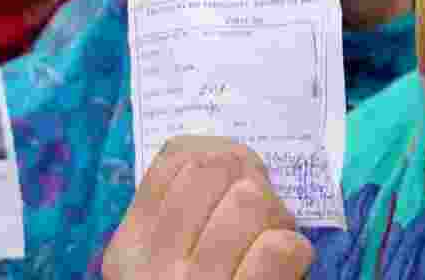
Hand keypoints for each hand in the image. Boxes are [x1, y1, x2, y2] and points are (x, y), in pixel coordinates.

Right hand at [103, 136, 313, 279]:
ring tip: (273, 247)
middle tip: (262, 217)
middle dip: (254, 183)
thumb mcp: (157, 270)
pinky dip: (295, 253)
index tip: (239, 181)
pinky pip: (282, 247)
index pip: (176, 159)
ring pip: (251, 201)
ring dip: (278, 219)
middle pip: (217, 169)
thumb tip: (236, 162)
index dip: (222, 156)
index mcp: (129, 250)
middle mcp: (154, 268)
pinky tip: (284, 273)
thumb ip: (179, 220)